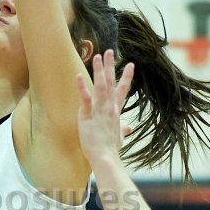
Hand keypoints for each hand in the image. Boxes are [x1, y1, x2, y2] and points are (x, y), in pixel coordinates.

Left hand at [76, 50, 133, 166]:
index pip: (122, 91)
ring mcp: (100, 110)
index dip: (126, 77)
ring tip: (97, 56)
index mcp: (116, 112)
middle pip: (111, 83)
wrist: (105, 158)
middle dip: (110, 66)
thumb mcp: (119, 138)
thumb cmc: (111, 150)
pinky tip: (79, 75)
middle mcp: (109, 108)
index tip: (130, 65)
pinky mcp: (88, 115)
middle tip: (109, 51)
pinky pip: (85, 98)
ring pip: (101, 86)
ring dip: (99, 70)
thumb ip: (123, 130)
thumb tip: (129, 128)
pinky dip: (82, 87)